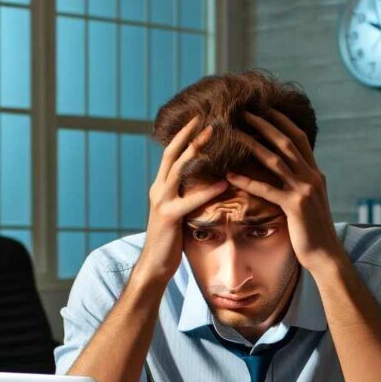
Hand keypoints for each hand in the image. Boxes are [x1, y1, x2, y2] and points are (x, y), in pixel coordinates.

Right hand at [136, 116, 226, 283]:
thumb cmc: (171, 239)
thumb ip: (186, 194)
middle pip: (172, 154)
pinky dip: (208, 191)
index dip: (183, 135)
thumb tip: (205, 181)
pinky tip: (225, 183)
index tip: (199, 118)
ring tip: (214, 137)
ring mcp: (162, 202)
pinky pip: (191, 201)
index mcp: (160, 186)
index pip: (171, 153)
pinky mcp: (169, 217)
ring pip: (177, 170)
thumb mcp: (178, 211)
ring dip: (196, 151)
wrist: (155, 263)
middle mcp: (158, 189)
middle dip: (189, 134)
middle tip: (208, 118)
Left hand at [225, 110, 343, 273]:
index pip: (299, 139)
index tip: (264, 108)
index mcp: (315, 173)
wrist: (325, 254)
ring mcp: (304, 191)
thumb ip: (299, 184)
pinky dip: (248, 180)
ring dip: (253, 145)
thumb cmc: (313, 230)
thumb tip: (286, 172)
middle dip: (265, 124)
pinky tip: (231, 174)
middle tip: (244, 111)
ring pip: (276, 161)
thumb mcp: (309, 201)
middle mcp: (312, 177)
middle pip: (286, 142)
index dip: (282, 121)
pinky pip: (267, 189)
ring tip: (234, 134)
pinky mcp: (295, 207)